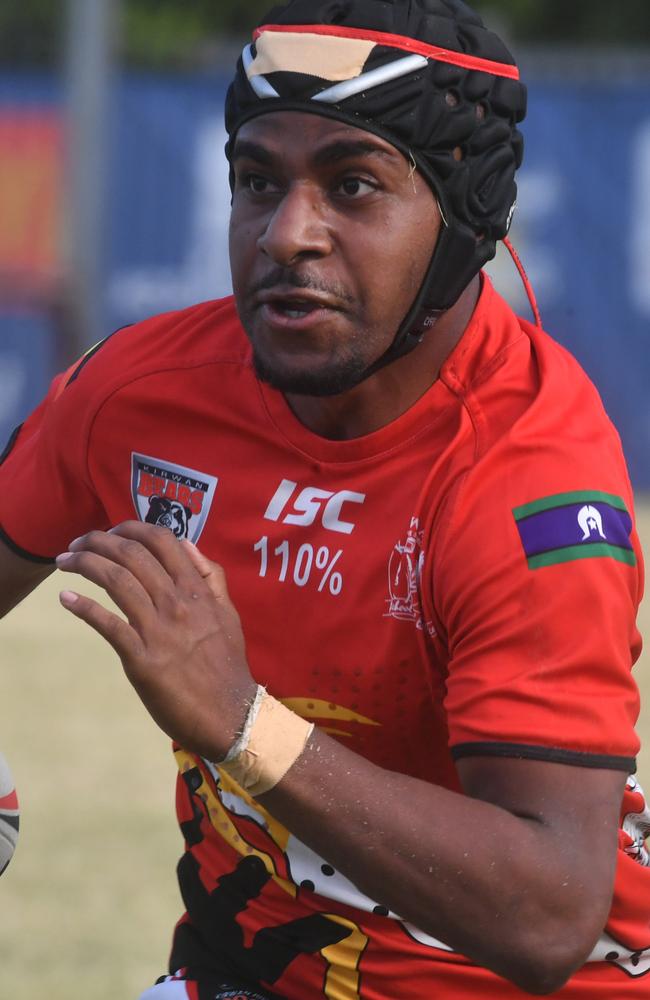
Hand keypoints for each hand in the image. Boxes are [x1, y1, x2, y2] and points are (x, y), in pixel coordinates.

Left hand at [55, 521, 256, 759]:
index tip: (109, 532)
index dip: (130, 528)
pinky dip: (83, 607)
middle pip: (132, 554)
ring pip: (117, 581)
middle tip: (76, 544)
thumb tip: (187, 545)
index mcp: (197, 590)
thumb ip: (210, 577)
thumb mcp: (227, 613)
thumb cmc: (227, 664)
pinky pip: (108, 625)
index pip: (161, 541)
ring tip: (64, 562)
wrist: (230, 713)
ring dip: (85, 564)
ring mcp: (160, 631)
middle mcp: (178, 603)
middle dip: (97, 541)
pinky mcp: (143, 660)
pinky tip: (66, 599)